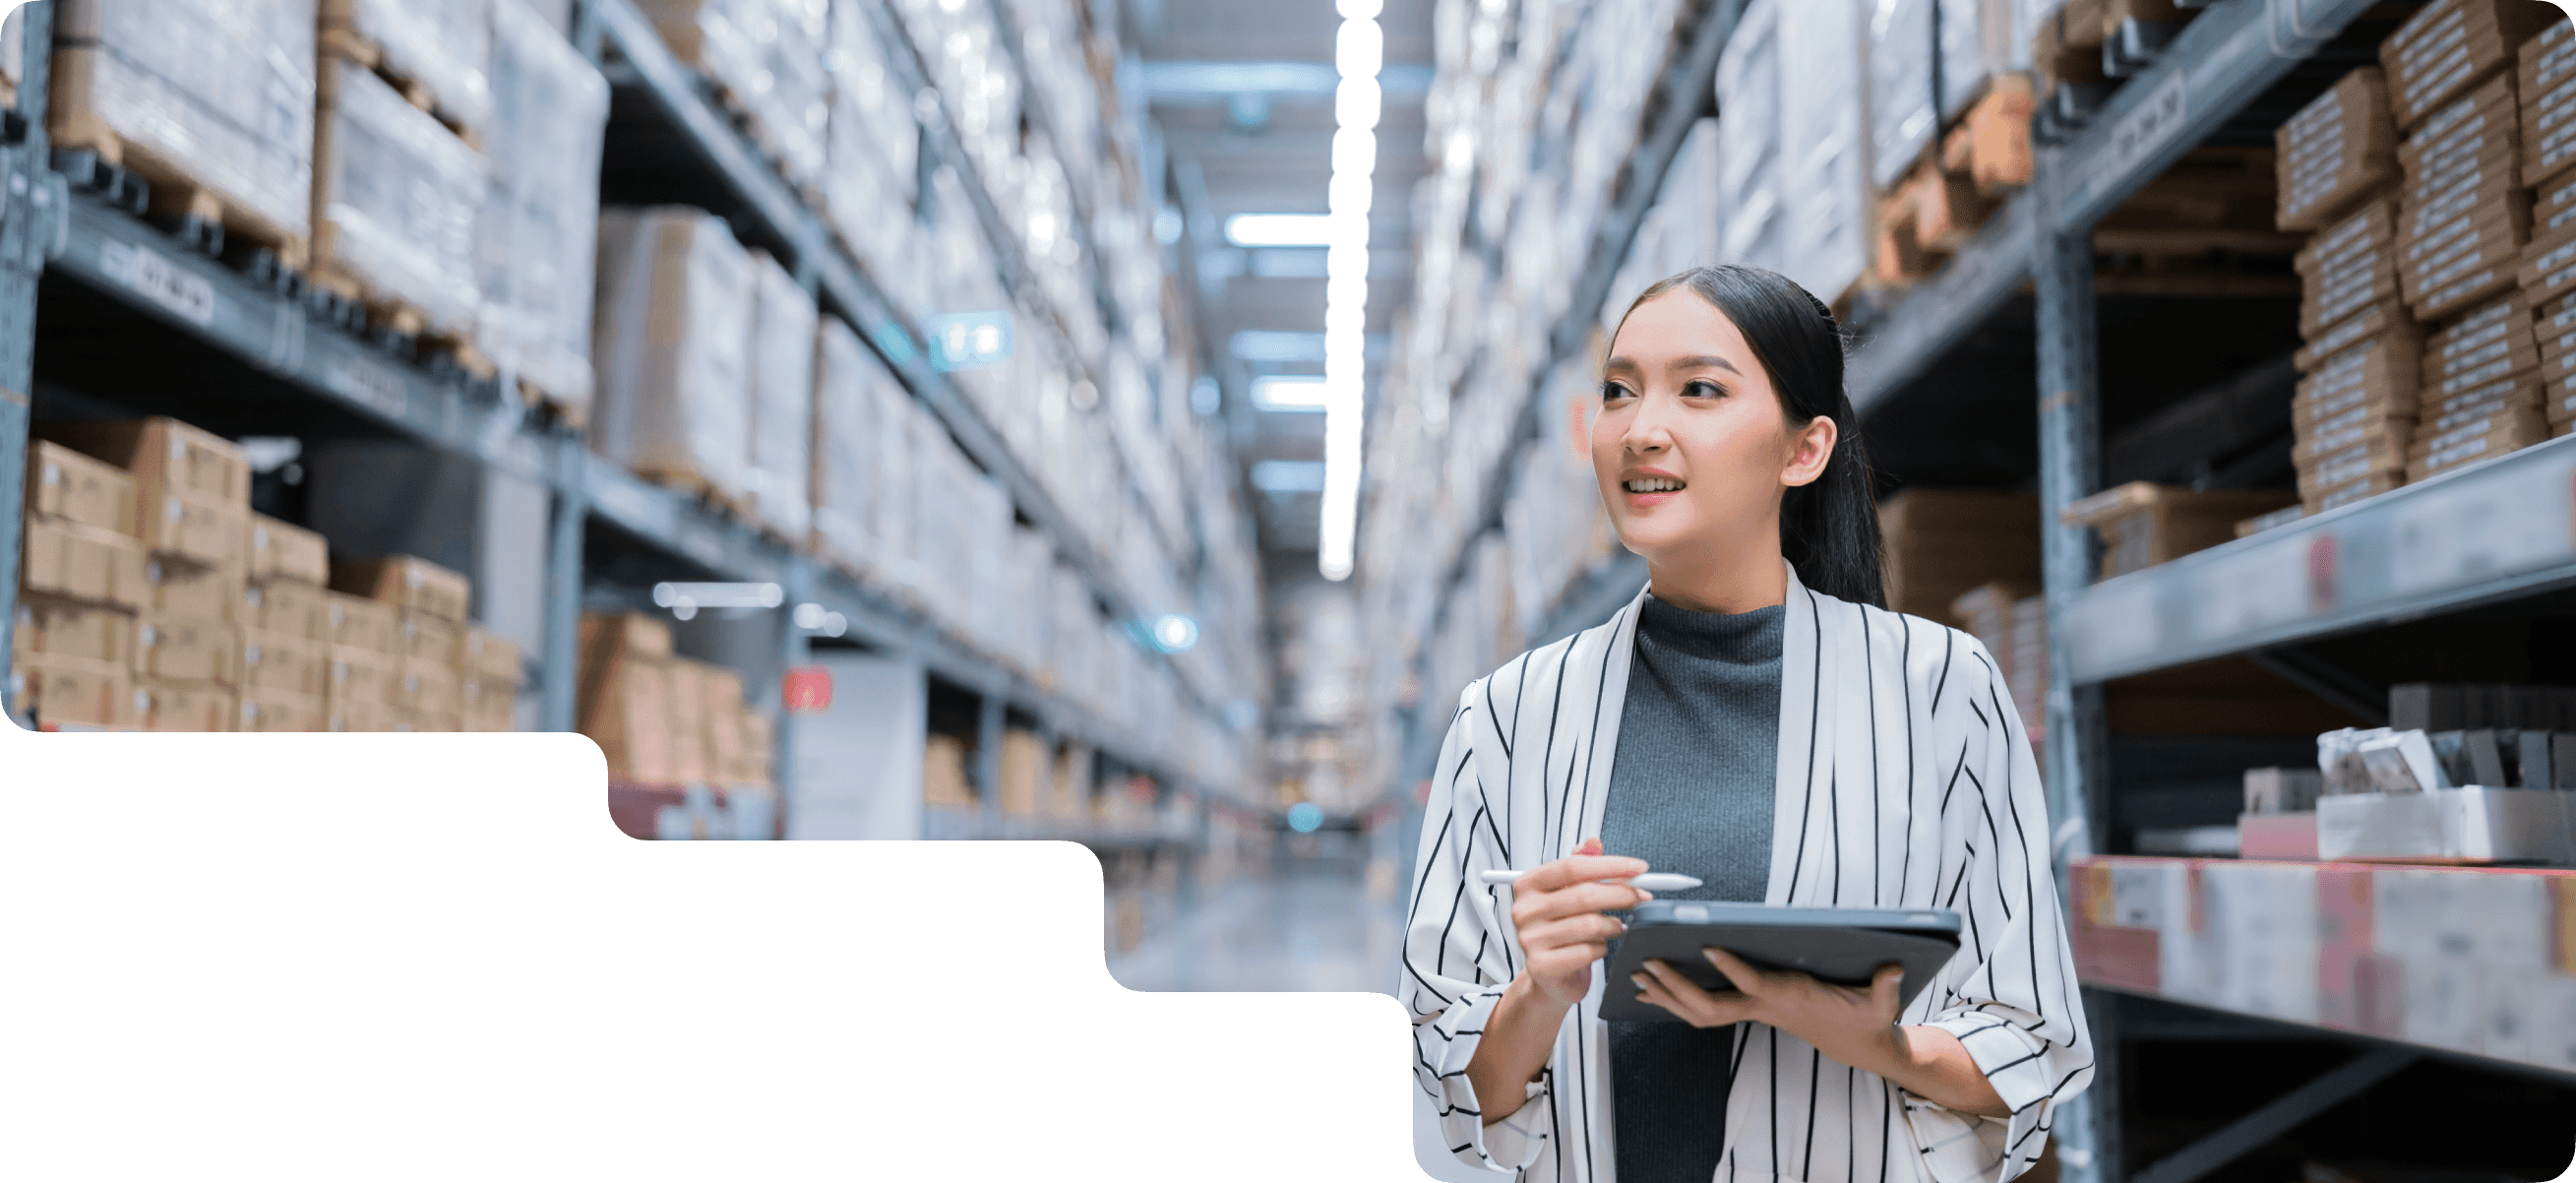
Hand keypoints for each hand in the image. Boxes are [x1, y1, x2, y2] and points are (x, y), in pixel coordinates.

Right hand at [1506, 837, 1654, 1012]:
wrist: (1549, 976)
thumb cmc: (1561, 930)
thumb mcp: (1569, 894)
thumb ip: (1582, 867)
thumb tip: (1593, 843)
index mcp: (1528, 885)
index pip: (1572, 867)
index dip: (1609, 865)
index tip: (1639, 868)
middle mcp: (1524, 910)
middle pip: (1584, 894)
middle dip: (1621, 894)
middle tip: (1641, 896)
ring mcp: (1529, 939)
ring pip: (1589, 924)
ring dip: (1613, 925)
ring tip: (1618, 927)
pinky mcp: (1542, 965)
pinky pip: (1587, 951)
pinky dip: (1602, 948)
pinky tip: (1600, 947)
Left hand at [1630, 947, 1904, 1074]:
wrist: (1859, 1044)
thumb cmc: (1867, 1018)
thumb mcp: (1882, 1005)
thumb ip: (1885, 988)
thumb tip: (1894, 967)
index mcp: (1790, 998)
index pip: (1754, 984)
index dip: (1731, 967)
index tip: (1707, 945)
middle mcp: (1764, 1006)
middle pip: (1710, 1006)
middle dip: (1676, 986)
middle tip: (1645, 964)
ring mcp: (1753, 1011)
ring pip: (1700, 1011)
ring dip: (1667, 995)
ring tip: (1634, 975)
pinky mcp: (1750, 1009)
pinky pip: (1704, 1008)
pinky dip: (1675, 998)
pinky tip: (1652, 986)